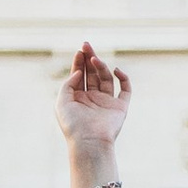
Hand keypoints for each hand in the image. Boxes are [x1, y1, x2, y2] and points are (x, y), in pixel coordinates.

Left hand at [58, 40, 130, 165]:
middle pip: (92, 73)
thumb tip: (80, 71)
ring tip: (94, 59)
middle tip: (87, 45)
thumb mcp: (62, 101)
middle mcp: (93, 99)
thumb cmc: (73, 125)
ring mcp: (107, 102)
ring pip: (106, 78)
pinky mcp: (120, 107)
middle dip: (90, 59)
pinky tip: (116, 70)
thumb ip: (68, 84)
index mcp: (78, 98)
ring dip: (101, 67)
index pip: (80, 75)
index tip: (80, 51)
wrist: (89, 142)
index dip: (79, 62)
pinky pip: (126, 89)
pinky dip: (124, 78)